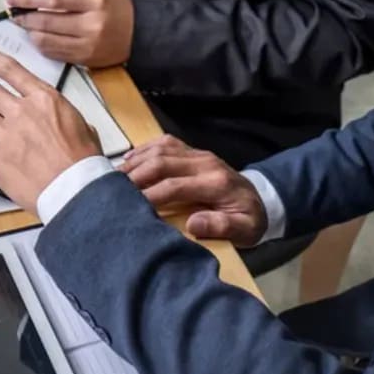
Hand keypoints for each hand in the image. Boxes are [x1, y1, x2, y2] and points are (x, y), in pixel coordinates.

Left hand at [0, 43, 101, 213]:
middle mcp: (22, 112)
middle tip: (2, 115)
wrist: (77, 192)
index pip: (11, 70)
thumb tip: (53, 117)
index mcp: (45, 100)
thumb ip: (59, 113)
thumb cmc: (84, 162)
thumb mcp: (81, 125)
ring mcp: (6, 136)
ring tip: (0, 137)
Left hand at [7, 0, 133, 66]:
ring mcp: (88, 45)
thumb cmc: (115, 5)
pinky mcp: (84, 59)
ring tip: (25, 22)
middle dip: (24, 16)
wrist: (139, 34)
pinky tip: (38, 34)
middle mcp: (91, 24)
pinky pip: (54, 53)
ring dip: (30, 31)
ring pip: (47, 40)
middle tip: (12, 11)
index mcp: (95, 0)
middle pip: (47, 21)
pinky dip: (41, 44)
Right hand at [119, 135, 267, 246]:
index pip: (175, 185)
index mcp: (216, 183)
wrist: (261, 200)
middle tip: (113, 190)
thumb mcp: (245, 231)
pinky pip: (164, 143)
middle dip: (135, 176)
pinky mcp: (192, 150)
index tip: (130, 208)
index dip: (150, 195)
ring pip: (161, 149)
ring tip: (115, 177)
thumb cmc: (248, 219)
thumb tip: (193, 223)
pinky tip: (128, 160)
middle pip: (162, 162)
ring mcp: (198, 153)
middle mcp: (205, 162)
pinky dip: (144, 149)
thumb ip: (222, 227)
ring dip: (136, 161)